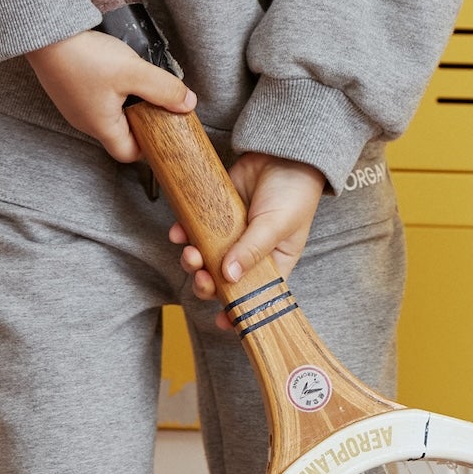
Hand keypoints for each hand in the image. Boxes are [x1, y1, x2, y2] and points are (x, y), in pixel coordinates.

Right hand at [27, 28, 195, 162]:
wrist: (46, 34)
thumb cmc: (84, 57)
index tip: (165, 127)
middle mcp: (84, 121)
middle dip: (142, 119)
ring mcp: (74, 105)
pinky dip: (112, 89)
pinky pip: (97, 97)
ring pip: (109, 113)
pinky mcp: (69, 88)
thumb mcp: (133, 72)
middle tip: (157, 100)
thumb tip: (187, 103)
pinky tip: (117, 70)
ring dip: (127, 101)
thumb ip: (164, 89)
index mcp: (100, 126)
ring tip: (139, 80)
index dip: (149, 145)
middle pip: (120, 132)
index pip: (128, 153)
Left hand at [172, 151, 325, 297]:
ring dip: (192, 261)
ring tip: (190, 252)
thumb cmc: (294, 192)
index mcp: (274, 263)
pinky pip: (194, 231)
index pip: (254, 295)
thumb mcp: (277, 225)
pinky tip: (178, 232)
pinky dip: (183, 234)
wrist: (282, 152)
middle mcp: (250, 254)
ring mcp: (230, 235)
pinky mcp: (215, 214)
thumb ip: (252, 250)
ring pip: (205, 259)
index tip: (222, 321)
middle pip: (223, 281)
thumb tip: (228, 277)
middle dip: (207, 284)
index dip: (238, 311)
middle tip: (201, 277)